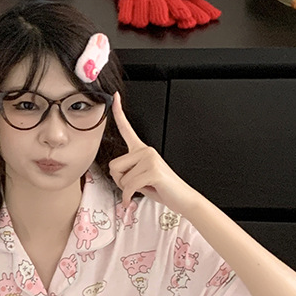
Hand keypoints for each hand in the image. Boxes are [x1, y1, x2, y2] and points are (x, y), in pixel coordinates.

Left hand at [108, 92, 201, 215]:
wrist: (181, 198)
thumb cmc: (161, 188)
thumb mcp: (140, 178)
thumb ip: (126, 172)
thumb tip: (115, 173)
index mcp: (142, 149)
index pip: (127, 129)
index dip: (118, 113)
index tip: (114, 96)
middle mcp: (145, 150)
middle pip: (113, 166)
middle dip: (119, 181)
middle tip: (135, 185)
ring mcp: (150, 158)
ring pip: (121, 178)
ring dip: (127, 189)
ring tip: (143, 188)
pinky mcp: (153, 170)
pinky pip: (129, 186)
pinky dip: (128, 196)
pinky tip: (132, 200)